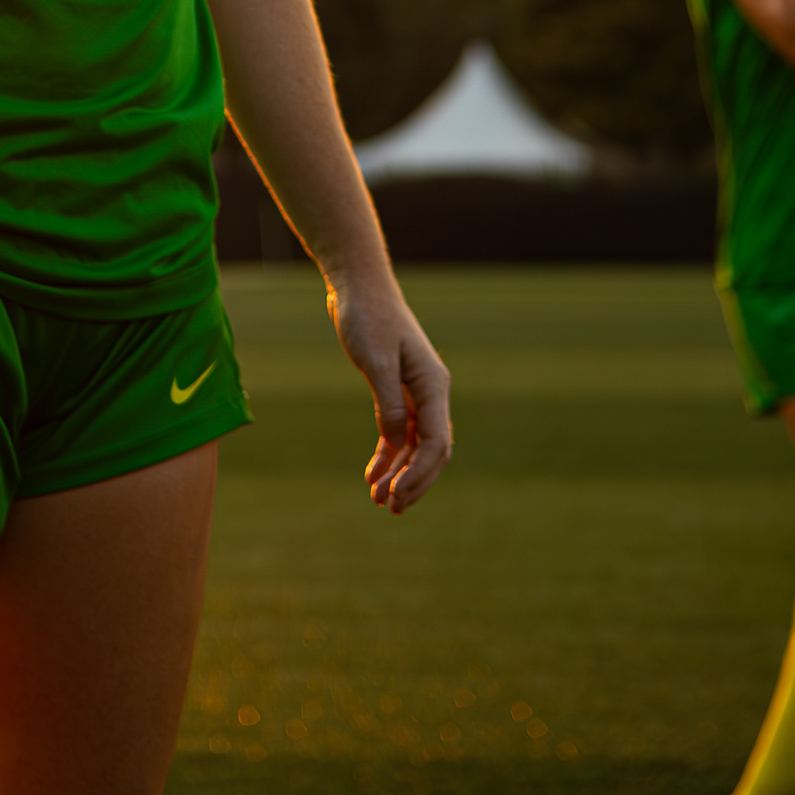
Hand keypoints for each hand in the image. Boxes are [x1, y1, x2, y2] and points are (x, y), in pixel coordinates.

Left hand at [327, 276, 452, 514]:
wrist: (358, 286)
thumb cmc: (368, 316)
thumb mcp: (376, 361)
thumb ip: (388, 404)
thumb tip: (398, 444)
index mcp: (433, 385)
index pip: (436, 442)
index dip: (420, 474)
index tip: (397, 494)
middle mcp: (430, 392)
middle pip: (431, 451)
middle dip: (414, 482)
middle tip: (390, 508)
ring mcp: (413, 393)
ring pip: (414, 445)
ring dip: (399, 473)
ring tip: (378, 500)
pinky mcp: (395, 390)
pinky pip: (397, 432)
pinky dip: (387, 454)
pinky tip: (372, 474)